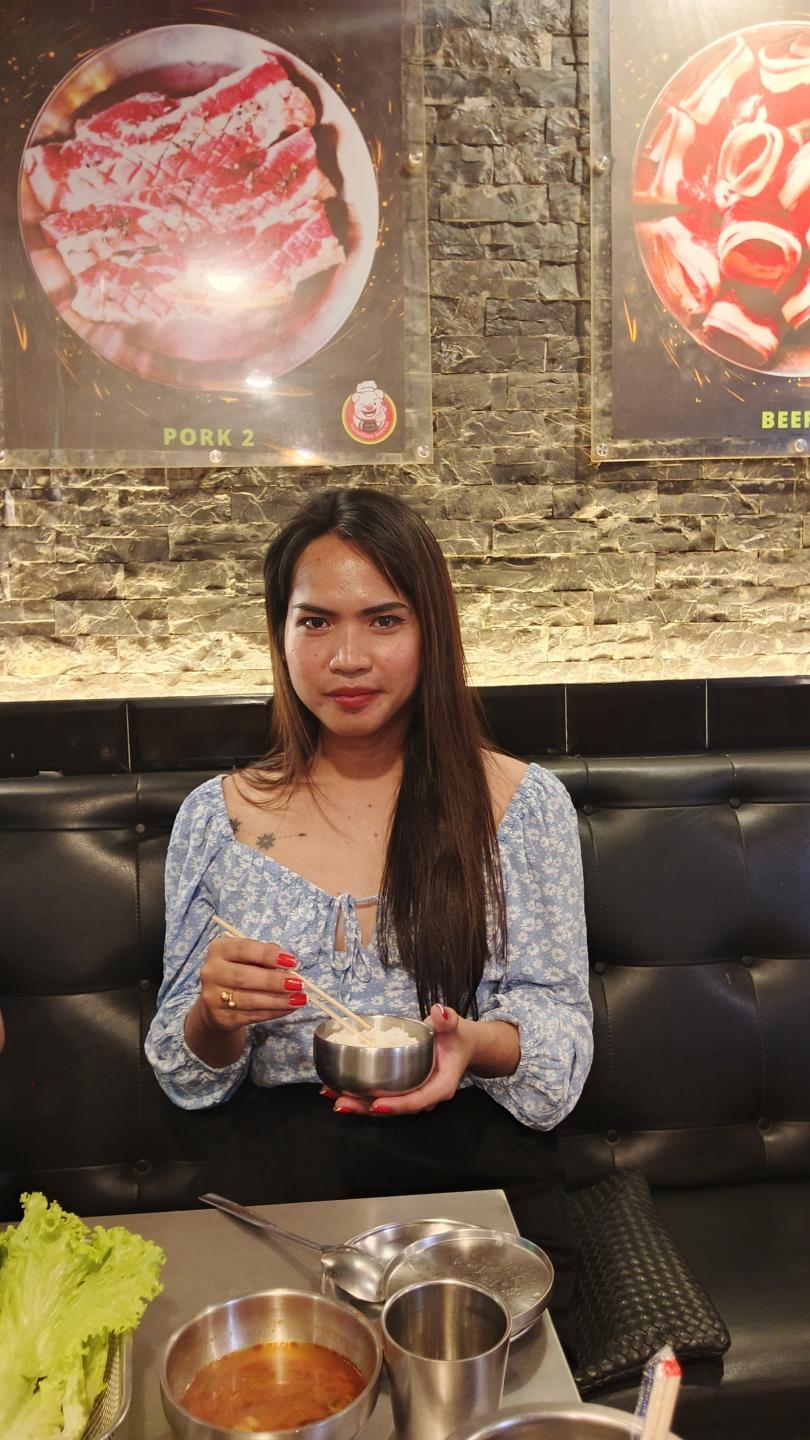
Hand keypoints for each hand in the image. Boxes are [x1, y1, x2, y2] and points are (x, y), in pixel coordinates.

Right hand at [197, 936, 305, 1034]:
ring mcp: (213, 997)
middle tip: (298, 983)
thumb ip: (264, 955)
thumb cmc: (239, 971)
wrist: (216, 1001)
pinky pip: (251, 1016)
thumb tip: (288, 964)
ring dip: (278, 1000)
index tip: (292, 961)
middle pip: (244, 977)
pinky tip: (288, 1008)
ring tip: (298, 999)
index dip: (268, 955)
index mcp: (219, 949)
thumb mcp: (248, 957)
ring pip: (249, 1000)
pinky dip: (273, 1012)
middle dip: (274, 981)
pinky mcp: (221, 1017)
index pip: (243, 949)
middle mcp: (212, 972)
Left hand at [324, 1004, 474, 1115]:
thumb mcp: (454, 1026)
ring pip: (384, 1104)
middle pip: (395, 1108)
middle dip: (367, 1108)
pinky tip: (337, 1088)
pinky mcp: (401, 1089)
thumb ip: (448, 1020)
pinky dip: (359, 1094)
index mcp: (441, 1086)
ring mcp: (411, 1095)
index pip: (418, 1100)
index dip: (398, 1105)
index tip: (377, 1104)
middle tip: (340, 1103)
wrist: (457, 1045)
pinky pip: (380, 1095)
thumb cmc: (455, 1037)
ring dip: (358, 1103)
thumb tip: (440, 1013)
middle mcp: (424, 1096)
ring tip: (331, 1095)